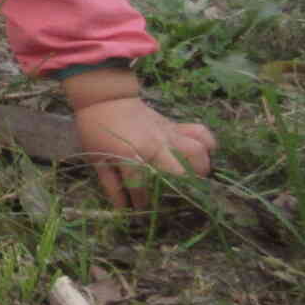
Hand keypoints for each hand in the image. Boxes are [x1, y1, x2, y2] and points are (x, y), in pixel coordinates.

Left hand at [72, 93, 215, 210]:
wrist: (103, 98)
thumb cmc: (96, 130)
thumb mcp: (96, 159)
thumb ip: (111, 184)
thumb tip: (123, 207)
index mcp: (130, 155)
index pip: (141, 186)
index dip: (142, 201)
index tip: (141, 207)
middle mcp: (154, 145)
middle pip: (179, 172)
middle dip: (180, 189)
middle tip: (176, 195)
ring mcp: (167, 134)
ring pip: (196, 152)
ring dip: (200, 168)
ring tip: (195, 178)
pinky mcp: (174, 126)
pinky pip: (200, 132)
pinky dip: (207, 143)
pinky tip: (206, 153)